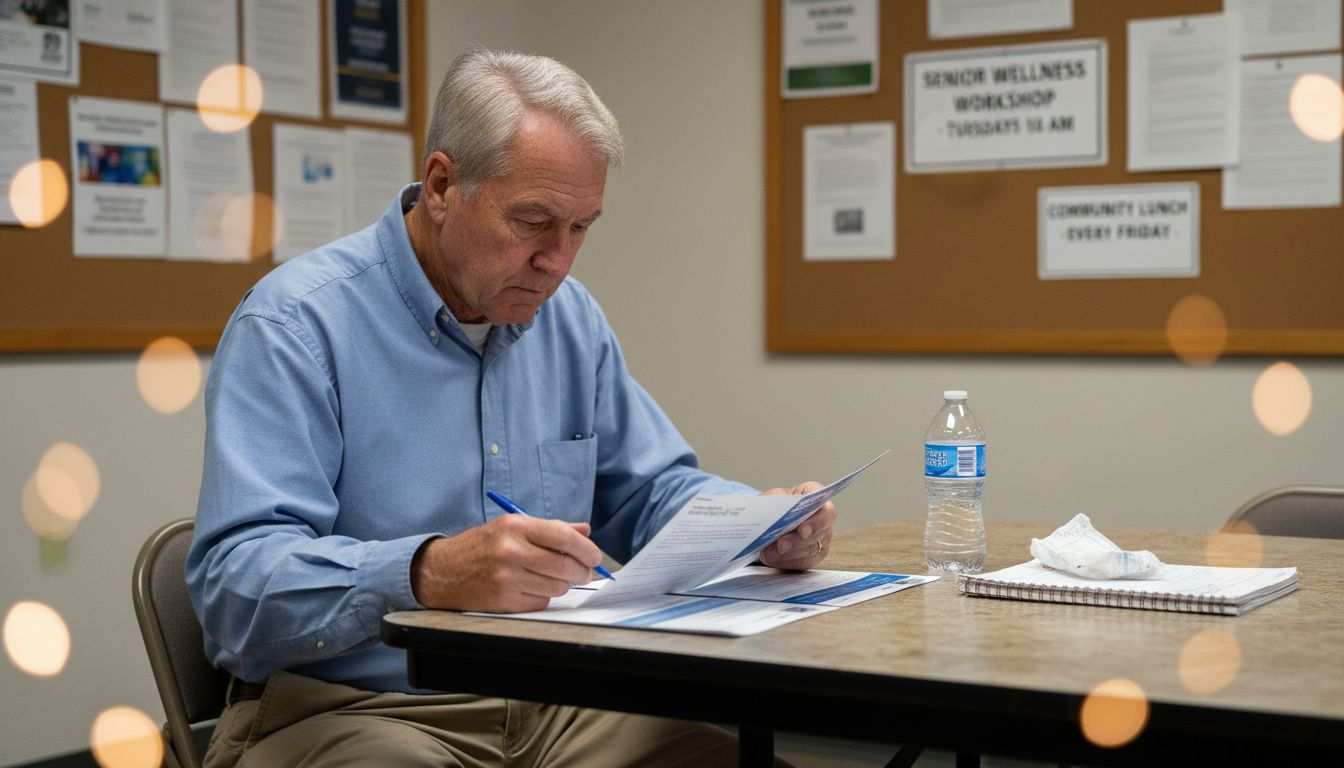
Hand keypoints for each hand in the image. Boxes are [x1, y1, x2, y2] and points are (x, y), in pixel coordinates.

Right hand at [410, 515, 603, 612]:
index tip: (595, 557)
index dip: (586, 549)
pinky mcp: (504, 601)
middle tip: (584, 572)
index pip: (564, 537)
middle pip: (565, 566)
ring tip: (553, 578)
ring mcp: (507, 578)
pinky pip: (541, 602)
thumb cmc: (480, 547)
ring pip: (557, 587)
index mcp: (515, 526)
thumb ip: (550, 528)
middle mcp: (511, 551)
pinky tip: (531, 588)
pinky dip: (543, 597)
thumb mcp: (511, 527)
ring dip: (562, 585)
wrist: (441, 572)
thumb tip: (584, 531)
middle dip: (581, 571)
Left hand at [757, 481, 835, 570]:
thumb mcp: (771, 497)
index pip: (826, 509)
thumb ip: (774, 504)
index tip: (802, 531)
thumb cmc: (774, 504)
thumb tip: (769, 515)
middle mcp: (823, 518)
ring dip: (788, 554)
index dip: (816, 521)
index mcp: (816, 496)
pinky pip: (803, 562)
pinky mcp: (814, 556)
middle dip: (796, 541)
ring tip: (768, 553)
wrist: (769, 518)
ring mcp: (821, 538)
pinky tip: (771, 559)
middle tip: (780, 545)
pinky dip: (786, 562)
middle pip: (819, 533)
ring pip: (811, 550)